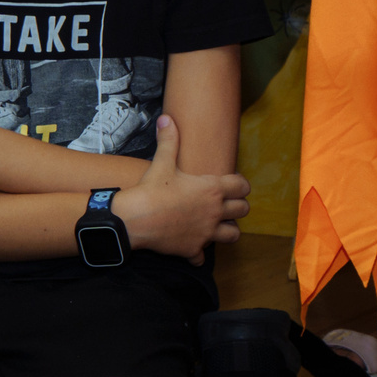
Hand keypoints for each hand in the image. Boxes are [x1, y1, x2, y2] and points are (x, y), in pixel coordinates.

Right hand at [120, 116, 248, 262]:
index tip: (233, 185)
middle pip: (243, 210)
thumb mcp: (162, 163)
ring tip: (216, 226)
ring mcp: (206, 233)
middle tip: (226, 205)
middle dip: (237, 207)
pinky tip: (190, 247)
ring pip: (233, 235)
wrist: (134, 219)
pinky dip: (198, 254)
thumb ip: (169, 140)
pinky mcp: (193, 250)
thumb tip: (166, 119)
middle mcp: (214, 212)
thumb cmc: (151, 190)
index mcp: (212, 189)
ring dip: (227, 231)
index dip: (240, 184)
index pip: (242, 186)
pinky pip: (203, 257)